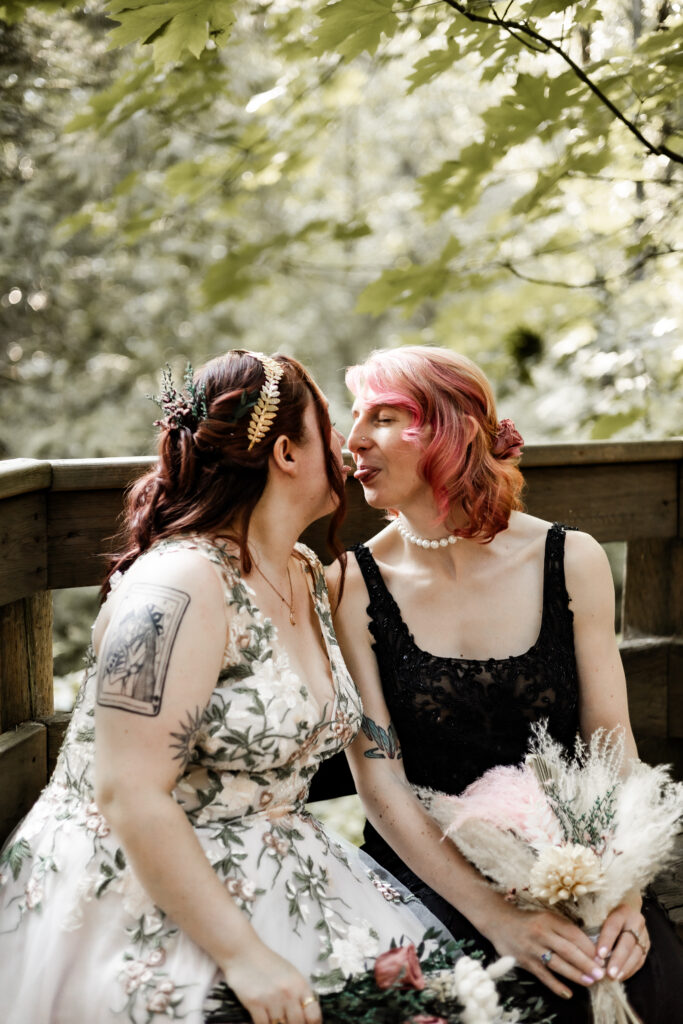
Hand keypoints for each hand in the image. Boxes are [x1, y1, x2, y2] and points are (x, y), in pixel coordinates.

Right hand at [222, 941, 321, 1023]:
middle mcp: (288, 993)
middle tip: (288, 1022)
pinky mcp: (254, 1003)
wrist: (244, 952)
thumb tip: (305, 1016)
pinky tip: (265, 1020)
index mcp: (300, 985)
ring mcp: (271, 999)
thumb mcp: (290, 974)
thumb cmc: (268, 963)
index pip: (313, 1015)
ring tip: (276, 1020)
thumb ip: (299, 994)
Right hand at [488, 904, 605, 1000]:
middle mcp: (541, 933)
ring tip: (589, 982)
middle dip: (586, 963)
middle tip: (600, 973)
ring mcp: (532, 948)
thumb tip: (588, 946)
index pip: (573, 933)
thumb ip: (563, 929)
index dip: (588, 946)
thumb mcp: (546, 917)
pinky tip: (568, 993)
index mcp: (549, 919)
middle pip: (568, 950)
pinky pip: (543, 976)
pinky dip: (556, 986)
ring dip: (575, 974)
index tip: (601, 957)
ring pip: (557, 964)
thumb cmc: (528, 920)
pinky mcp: (525, 961)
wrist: (499, 921)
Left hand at [595, 903, 648, 982]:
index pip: (613, 926)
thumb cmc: (606, 914)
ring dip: (625, 967)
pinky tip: (621, 977)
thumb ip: (594, 925)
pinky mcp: (646, 946)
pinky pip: (640, 960)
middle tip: (609, 973)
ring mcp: (643, 934)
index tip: (600, 955)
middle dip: (617, 959)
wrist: (626, 912)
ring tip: (614, 978)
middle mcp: (635, 921)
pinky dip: (630, 970)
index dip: (606, 940)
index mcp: (622, 911)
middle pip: (627, 942)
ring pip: (636, 953)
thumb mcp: (600, 914)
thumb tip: (582, 945)